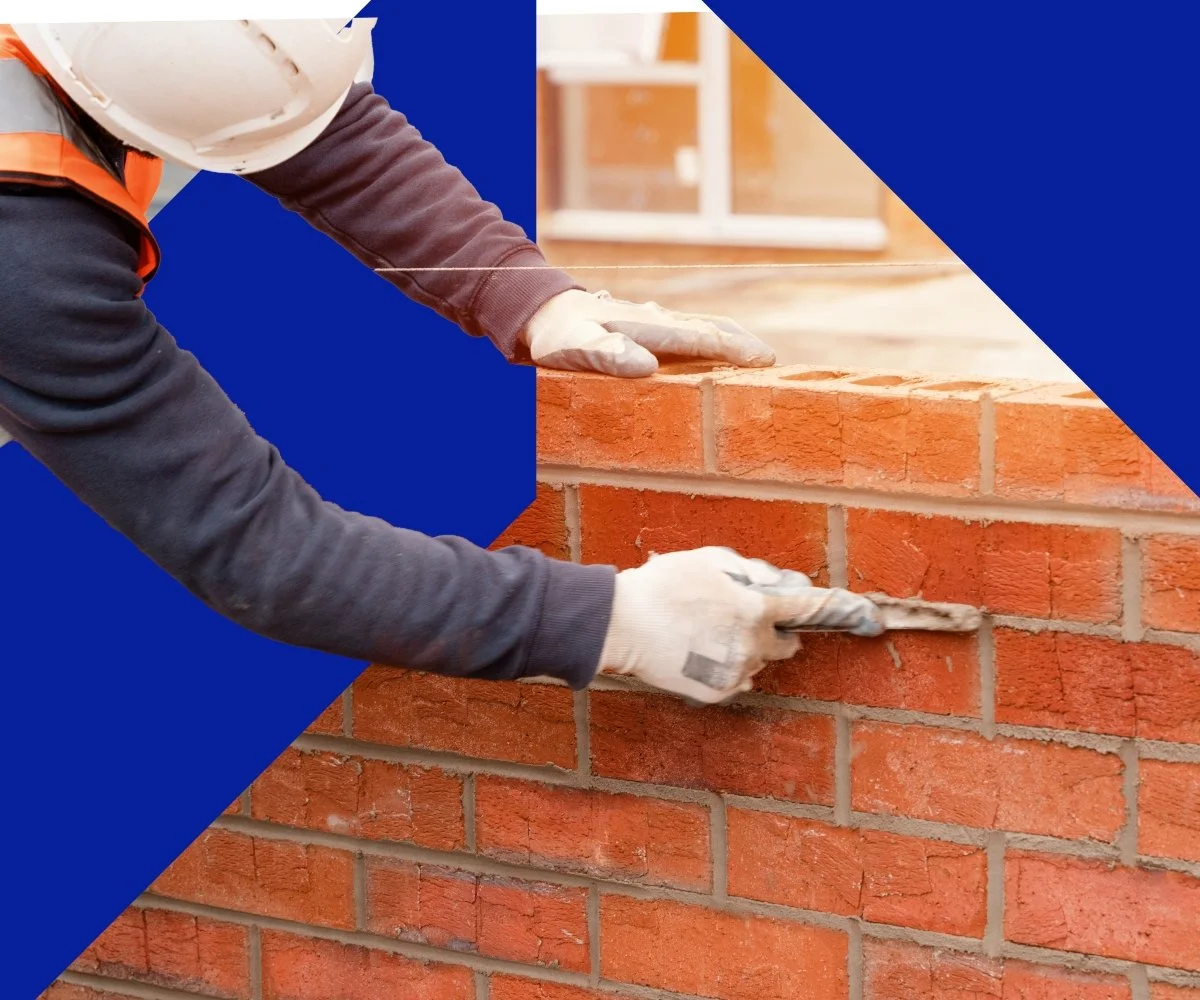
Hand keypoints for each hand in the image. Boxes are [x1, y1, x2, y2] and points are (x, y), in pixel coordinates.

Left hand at [520, 289, 774, 377]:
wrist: (541, 310)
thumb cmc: (557, 335)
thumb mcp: (576, 347)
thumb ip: (608, 356)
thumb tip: (647, 366)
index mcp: (647, 327)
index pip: (699, 338)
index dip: (733, 350)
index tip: (763, 360)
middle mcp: (656, 321)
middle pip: (708, 329)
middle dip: (741, 344)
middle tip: (772, 361)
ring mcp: (653, 321)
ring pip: (699, 328)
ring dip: (729, 339)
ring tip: (755, 355)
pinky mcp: (646, 325)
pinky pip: (685, 332)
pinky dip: (708, 338)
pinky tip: (713, 346)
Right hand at [598, 546, 883, 704]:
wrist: (621, 624)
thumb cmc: (665, 584)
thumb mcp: (712, 560)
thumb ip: (757, 571)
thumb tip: (789, 582)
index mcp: (755, 608)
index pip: (810, 609)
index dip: (843, 610)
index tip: (870, 618)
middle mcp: (753, 644)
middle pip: (786, 644)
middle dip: (772, 631)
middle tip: (739, 617)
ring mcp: (735, 672)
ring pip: (759, 662)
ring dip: (746, 649)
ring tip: (705, 632)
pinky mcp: (717, 692)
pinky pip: (737, 679)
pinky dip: (726, 667)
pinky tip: (697, 650)